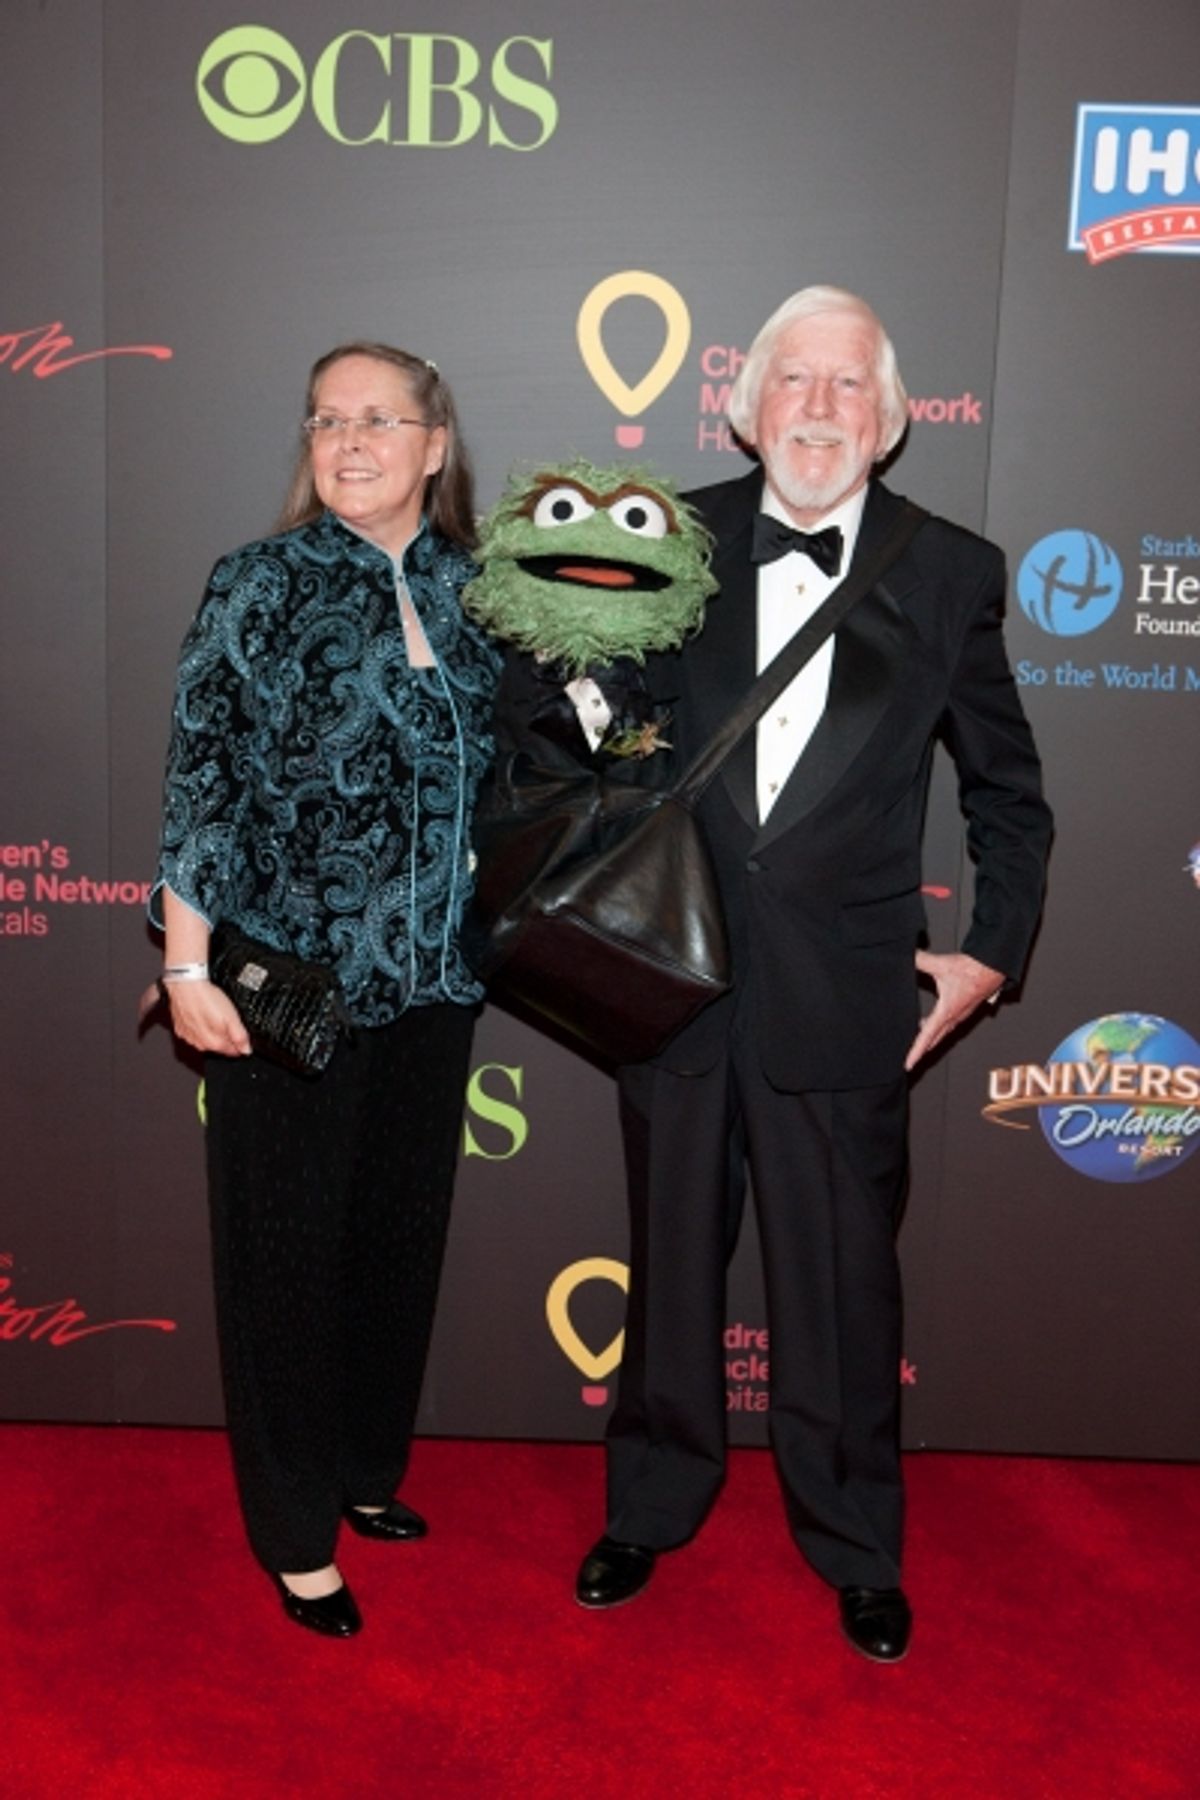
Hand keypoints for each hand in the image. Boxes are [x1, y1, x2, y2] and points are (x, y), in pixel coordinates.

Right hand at [164, 979, 251, 1056]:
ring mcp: (188, 1036)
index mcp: (213, 1043)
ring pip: (205, 1040)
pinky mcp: (180, 1027)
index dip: (240, 1044)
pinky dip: (199, 1026)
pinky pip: (193, 1032)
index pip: (232, 1052)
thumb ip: (240, 1036)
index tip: (241, 1035)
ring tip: (216, 1015)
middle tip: (229, 1021)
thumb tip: (246, 1050)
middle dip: (227, 1038)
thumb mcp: (231, 1017)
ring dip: (212, 1032)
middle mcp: (199, 1043)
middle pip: (219, 1046)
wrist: (184, 985)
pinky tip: (202, 1015)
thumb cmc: (205, 998)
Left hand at [905, 950, 1003, 1070]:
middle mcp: (954, 1017)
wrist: (993, 967)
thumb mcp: (942, 965)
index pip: (927, 1036)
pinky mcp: (965, 1009)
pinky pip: (949, 1024)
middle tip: (911, 1061)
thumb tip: (907, 956)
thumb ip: (921, 960)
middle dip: (922, 1051)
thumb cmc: (972, 969)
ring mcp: (961, 1014)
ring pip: (943, 1032)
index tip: (909, 1064)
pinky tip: (933, 1023)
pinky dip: (939, 1028)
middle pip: (934, 1040)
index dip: (916, 1051)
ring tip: (919, 1043)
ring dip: (931, 1039)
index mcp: (946, 1011)